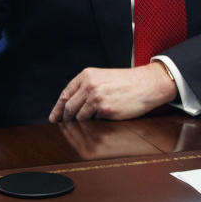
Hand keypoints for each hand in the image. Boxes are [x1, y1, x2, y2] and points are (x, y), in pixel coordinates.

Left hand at [47, 63, 176, 122]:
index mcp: (86, 75)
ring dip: (80, 122)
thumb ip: (86, 87)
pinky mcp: (105, 109)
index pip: (65, 94)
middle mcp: (89, 85)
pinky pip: (93, 121)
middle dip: (65, 118)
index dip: (58, 108)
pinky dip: (93, 123)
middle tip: (64, 125)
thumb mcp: (102, 77)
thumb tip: (71, 105)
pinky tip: (98, 122)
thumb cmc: (126, 82)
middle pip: (69, 106)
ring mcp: (96, 97)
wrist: (146, 84)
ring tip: (85, 125)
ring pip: (79, 116)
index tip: (54, 117)